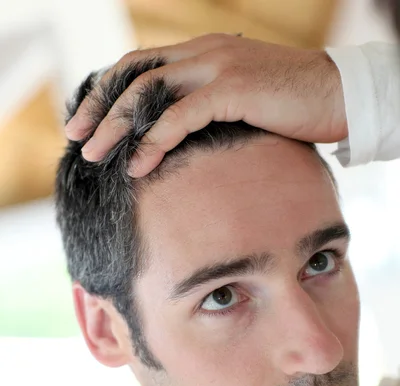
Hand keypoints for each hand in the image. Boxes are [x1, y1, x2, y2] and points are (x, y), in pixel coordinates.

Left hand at [65, 33, 347, 176]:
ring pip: (149, 90)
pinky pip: (180, 116)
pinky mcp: (233, 89)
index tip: (86, 120)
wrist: (339, 94)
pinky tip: (138, 167)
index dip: (108, 90)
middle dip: (99, 105)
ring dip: (116, 124)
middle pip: (133, 72)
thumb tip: (181, 137)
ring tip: (93, 154)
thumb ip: (208, 108)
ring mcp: (217, 67)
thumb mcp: (240, 102)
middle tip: (75, 136)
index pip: (140, 65)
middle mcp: (203, 51)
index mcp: (202, 52)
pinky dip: (154, 142)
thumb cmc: (291, 105)